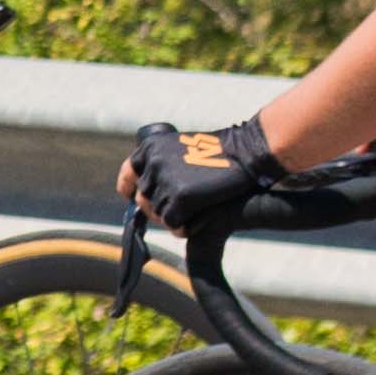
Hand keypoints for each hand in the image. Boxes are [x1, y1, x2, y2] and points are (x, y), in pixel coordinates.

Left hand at [117, 108, 271, 219]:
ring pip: (158, 213)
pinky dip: (182, 228)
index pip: (128, 176)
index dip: (131, 190)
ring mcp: (165, 180)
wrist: (246, 151)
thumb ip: (162, 164)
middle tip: (180, 209)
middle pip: (144, 199)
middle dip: (159, 208)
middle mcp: (153, 162)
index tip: (135, 198)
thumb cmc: (219, 151)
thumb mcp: (181, 147)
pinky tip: (194, 223)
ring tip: (193, 213)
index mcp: (150, 147)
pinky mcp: (181, 198)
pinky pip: (172, 223)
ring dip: (173, 218)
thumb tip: (145, 193)